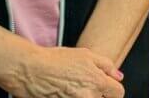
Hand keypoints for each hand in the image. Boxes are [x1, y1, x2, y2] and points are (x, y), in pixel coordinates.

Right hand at [8, 46, 123, 97]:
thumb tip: (119, 76)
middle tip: (86, 86)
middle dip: (99, 95)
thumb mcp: (85, 55)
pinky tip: (65, 92)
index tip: (108, 88)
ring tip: (74, 88)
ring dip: (87, 96)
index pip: (118, 93)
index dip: (113, 90)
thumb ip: (106, 65)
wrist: (30, 70)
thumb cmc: (56, 60)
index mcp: (97, 82)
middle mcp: (88, 97)